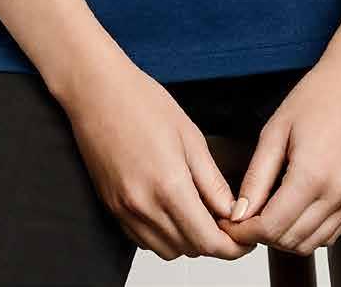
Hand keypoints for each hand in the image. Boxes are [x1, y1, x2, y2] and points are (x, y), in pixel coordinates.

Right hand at [60, 52, 257, 261]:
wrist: (96, 91)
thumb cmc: (141, 102)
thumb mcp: (190, 135)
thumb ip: (212, 181)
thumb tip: (233, 211)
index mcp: (168, 186)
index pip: (207, 241)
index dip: (232, 246)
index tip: (244, 239)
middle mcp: (143, 206)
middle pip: (189, 250)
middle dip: (213, 241)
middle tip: (226, 220)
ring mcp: (123, 210)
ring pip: (166, 250)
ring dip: (188, 240)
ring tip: (199, 212)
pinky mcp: (111, 207)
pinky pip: (143, 239)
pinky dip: (163, 234)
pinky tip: (171, 209)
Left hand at [215, 45, 340, 254]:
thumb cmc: (318, 96)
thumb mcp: (275, 130)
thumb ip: (256, 177)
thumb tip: (239, 213)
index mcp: (313, 176)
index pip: (271, 227)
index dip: (245, 232)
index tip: (229, 224)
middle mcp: (337, 194)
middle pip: (290, 241)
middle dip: (261, 236)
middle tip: (243, 218)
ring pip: (311, 243)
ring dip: (284, 238)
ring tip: (265, 214)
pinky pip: (331, 234)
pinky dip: (308, 233)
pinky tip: (292, 212)